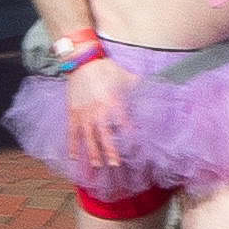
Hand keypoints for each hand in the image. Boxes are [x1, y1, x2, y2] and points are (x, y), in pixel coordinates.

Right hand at [65, 57, 141, 178]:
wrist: (82, 61)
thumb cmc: (106, 68)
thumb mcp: (126, 76)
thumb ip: (140, 85)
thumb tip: (157, 87)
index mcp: (114, 103)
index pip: (124, 125)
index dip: (130, 138)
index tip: (136, 150)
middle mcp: (98, 112)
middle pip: (105, 136)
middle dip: (110, 151)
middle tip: (115, 165)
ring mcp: (84, 114)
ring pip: (88, 138)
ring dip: (93, 153)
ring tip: (97, 166)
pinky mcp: (72, 113)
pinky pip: (71, 133)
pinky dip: (72, 146)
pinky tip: (73, 158)